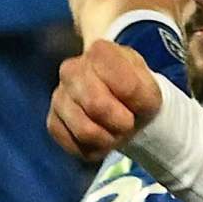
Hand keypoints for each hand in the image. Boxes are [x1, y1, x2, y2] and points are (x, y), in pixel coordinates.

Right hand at [48, 38, 164, 161]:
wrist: (121, 104)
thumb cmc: (135, 91)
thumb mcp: (149, 86)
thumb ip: (142, 94)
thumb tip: (123, 118)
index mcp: (100, 51)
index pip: (126, 87)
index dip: (141, 104)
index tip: (142, 104)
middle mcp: (71, 68)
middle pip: (98, 106)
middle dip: (121, 124)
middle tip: (128, 124)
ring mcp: (58, 95)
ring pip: (84, 131)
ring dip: (107, 140)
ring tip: (114, 132)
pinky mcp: (52, 121)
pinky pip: (73, 145)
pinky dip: (93, 150)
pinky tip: (99, 139)